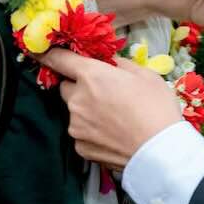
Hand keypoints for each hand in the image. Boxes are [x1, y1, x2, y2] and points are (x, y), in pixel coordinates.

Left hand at [36, 48, 179, 169]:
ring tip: (116, 118)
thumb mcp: (145, 75)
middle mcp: (77, 100)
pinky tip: (113, 134)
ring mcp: (76, 126)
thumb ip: (120, 64)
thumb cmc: (157, 108)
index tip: (42, 51)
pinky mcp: (80, 147)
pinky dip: (92, 131)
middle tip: (106, 93)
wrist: (161, 152)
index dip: (50, 53)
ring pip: (75, 112)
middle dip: (81, 87)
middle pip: (67, 87)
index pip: (59, 59)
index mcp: (91, 76)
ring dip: (87, 111)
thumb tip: (108, 62)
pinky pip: (81, 133)